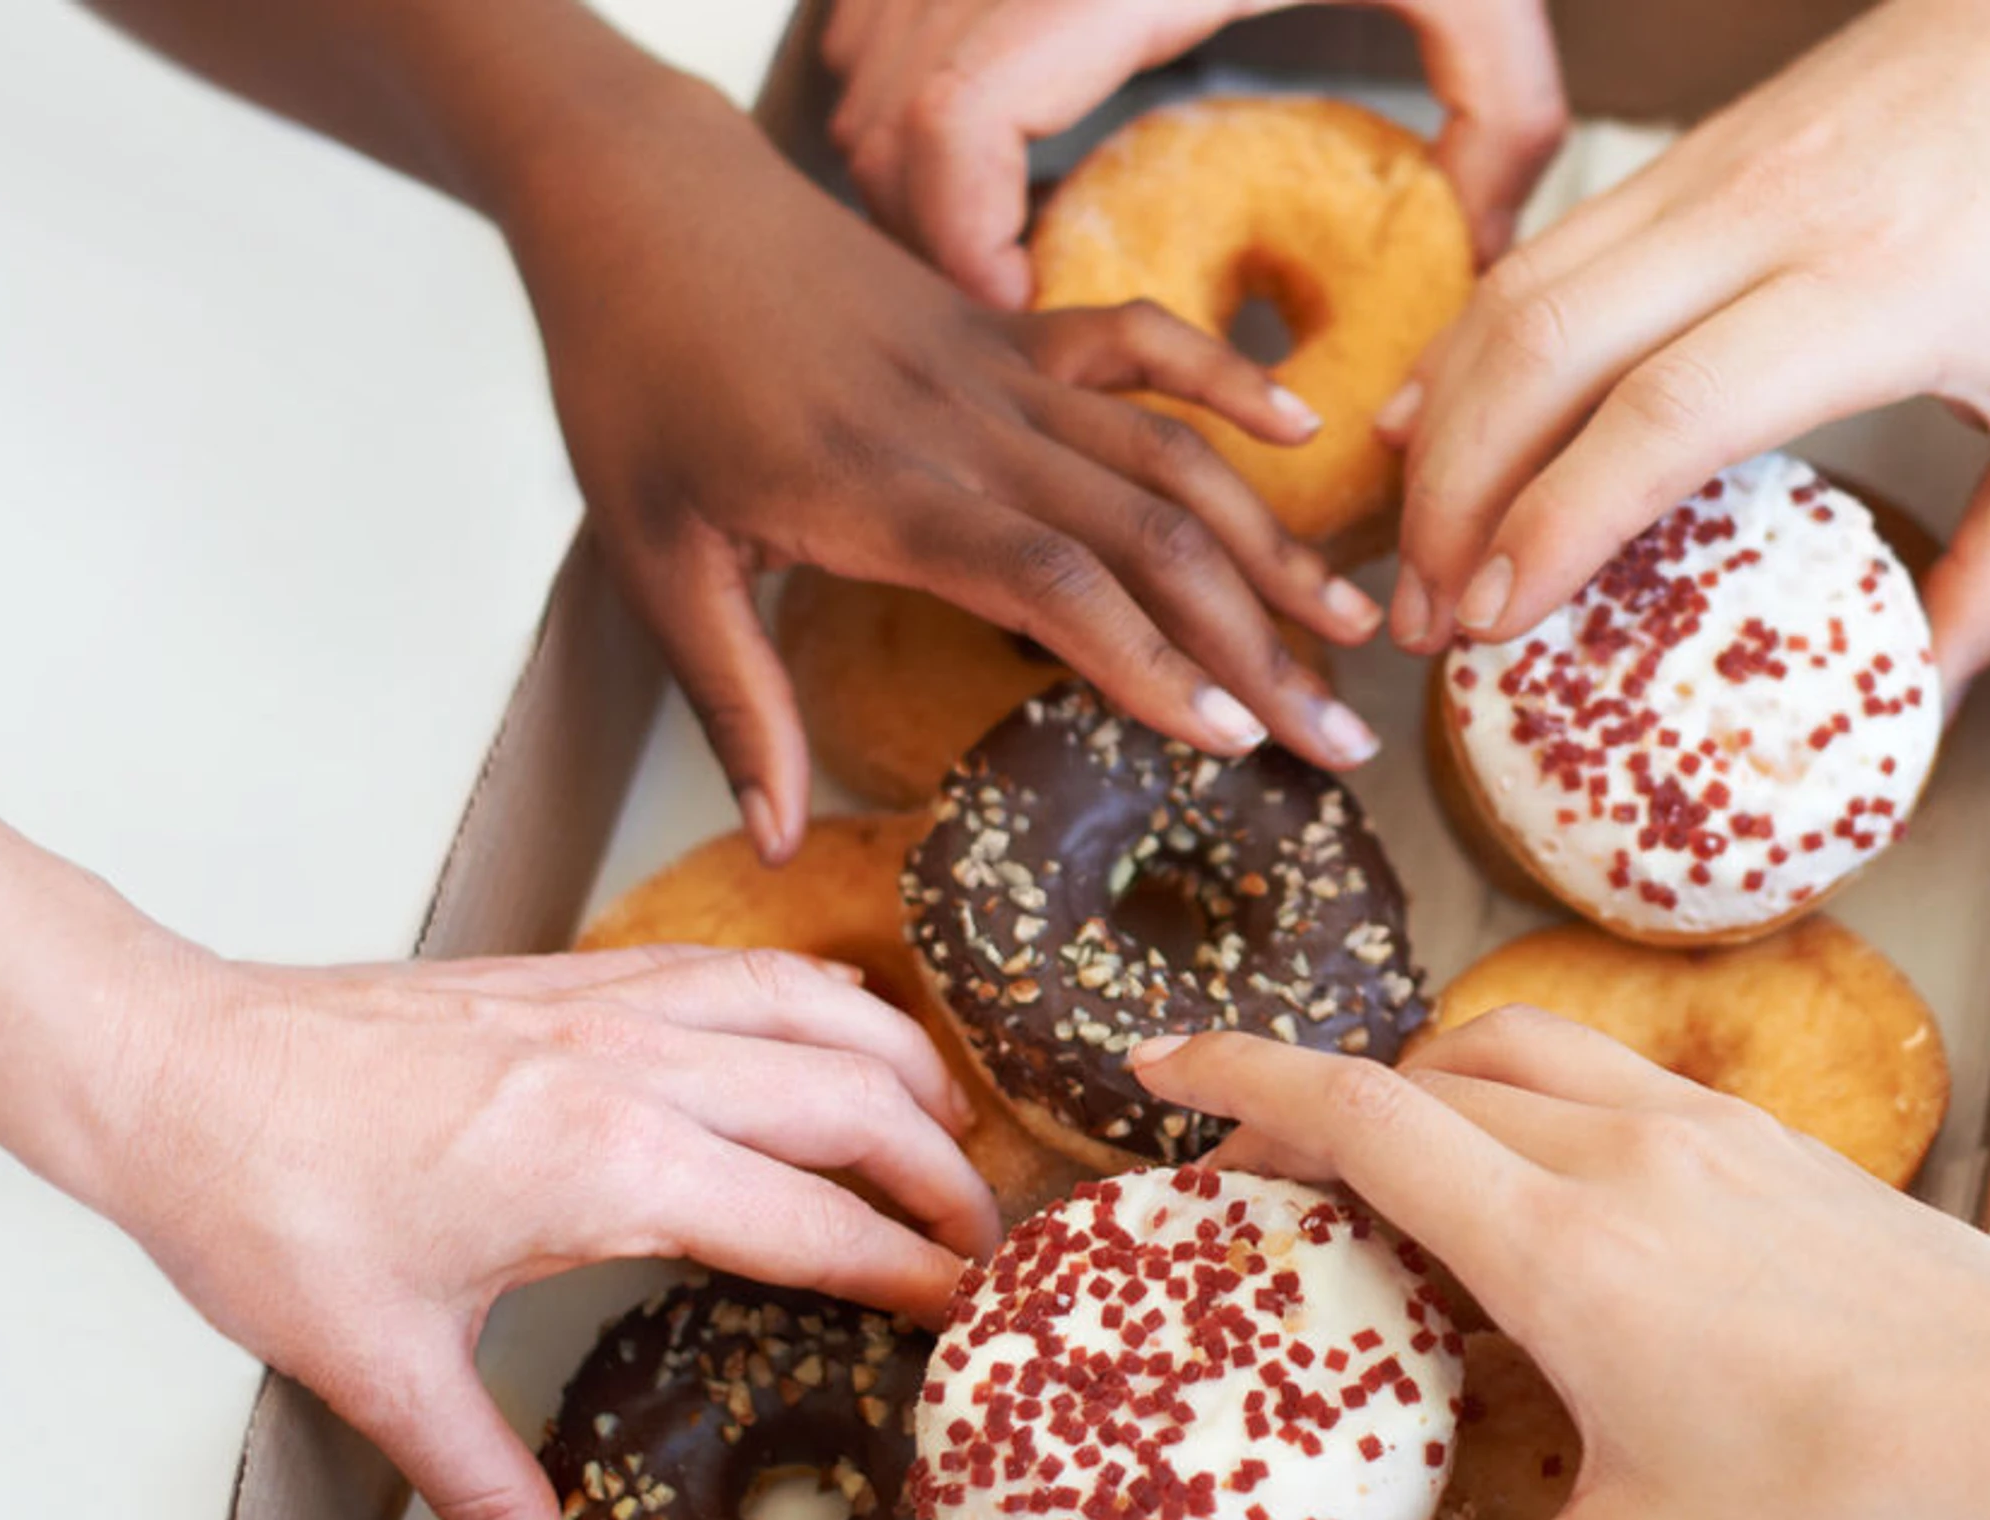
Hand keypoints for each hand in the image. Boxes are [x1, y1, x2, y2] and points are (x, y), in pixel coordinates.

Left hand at [102, 941, 996, 1519]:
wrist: (176, 1067)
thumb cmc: (266, 1199)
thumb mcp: (380, 1364)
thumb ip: (482, 1480)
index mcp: (609, 1164)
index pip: (814, 1224)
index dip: (907, 1270)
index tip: (966, 1305)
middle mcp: (636, 1067)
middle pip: (853, 1102)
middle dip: (943, 1170)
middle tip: (987, 1235)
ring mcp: (612, 1004)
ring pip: (816, 1010)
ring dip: (903, 1066)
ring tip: (952, 1122)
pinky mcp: (578, 976)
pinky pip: (743, 968)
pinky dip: (820, 998)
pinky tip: (837, 1024)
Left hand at [499, 81, 1385, 860]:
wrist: (636, 203)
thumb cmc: (633, 385)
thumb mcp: (650, 557)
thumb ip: (733, 702)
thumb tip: (775, 847)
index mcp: (877, 490)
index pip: (1055, 583)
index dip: (1154, 664)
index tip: (1236, 741)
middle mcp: (965, 426)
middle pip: (1146, 534)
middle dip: (1256, 643)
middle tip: (1338, 740)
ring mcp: (998, 365)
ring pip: (1166, 453)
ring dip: (1270, 542)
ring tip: (1356, 628)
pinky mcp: (1007, 326)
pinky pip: (1139, 341)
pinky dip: (1227, 378)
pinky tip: (1304, 433)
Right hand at [820, 0, 1565, 305]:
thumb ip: (1502, 122)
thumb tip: (1479, 264)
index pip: (955, 132)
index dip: (964, 246)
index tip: (1031, 313)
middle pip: (886, 128)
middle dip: (938, 237)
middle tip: (1032, 310)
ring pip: (863, 84)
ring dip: (921, 176)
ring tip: (1023, 235)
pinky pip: (873, 35)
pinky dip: (913, 105)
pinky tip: (1010, 143)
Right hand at [1131, 1010, 1989, 1519]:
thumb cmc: (1859, 1511)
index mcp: (1562, 1245)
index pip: (1361, 1112)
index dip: (1241, 1076)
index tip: (1158, 1059)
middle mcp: (1621, 1154)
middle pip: (1422, 1072)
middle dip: (1323, 1104)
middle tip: (1268, 1183)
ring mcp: (1705, 1133)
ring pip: (1519, 1050)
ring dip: (1432, 1083)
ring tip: (1398, 1172)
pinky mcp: (1770, 1142)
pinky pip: (1609, 1079)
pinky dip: (1533, 1102)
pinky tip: (1552, 1200)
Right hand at [1384, 0, 1989, 692]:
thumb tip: (1927, 692)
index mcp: (1877, 287)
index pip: (1670, 410)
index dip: (1562, 521)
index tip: (1502, 616)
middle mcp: (1769, 218)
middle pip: (1548, 353)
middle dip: (1457, 501)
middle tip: (1428, 616)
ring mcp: (1706, 177)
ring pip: (1516, 298)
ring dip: (1440, 433)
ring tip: (1416, 550)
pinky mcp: (1678, 160)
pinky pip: (1533, 257)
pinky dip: (1461, 353)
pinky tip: (1424, 427)